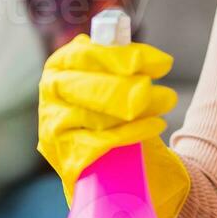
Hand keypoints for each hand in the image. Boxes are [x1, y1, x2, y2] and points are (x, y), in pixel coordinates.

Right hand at [37, 34, 190, 217]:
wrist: (102, 162)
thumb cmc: (108, 109)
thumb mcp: (108, 78)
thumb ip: (120, 62)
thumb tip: (155, 60)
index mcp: (59, 65)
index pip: (87, 55)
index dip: (123, 57)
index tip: (161, 63)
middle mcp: (50, 92)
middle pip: (90, 88)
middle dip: (130, 88)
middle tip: (162, 90)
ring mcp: (54, 126)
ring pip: (97, 117)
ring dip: (138, 110)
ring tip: (166, 102)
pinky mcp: (66, 156)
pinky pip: (102, 143)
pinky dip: (133, 133)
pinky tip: (156, 125)